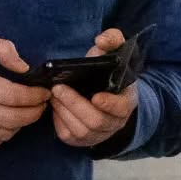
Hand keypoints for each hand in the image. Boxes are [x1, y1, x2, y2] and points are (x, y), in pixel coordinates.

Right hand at [0, 34, 50, 147]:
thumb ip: (0, 49)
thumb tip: (23, 67)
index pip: (14, 96)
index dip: (35, 96)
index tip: (45, 92)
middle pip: (13, 119)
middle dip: (35, 112)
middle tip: (43, 103)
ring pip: (3, 133)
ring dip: (21, 125)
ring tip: (27, 111)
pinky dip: (4, 135)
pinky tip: (8, 122)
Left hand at [51, 28, 139, 147]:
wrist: (103, 90)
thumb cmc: (108, 71)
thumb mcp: (114, 53)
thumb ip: (112, 40)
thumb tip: (101, 39)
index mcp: (126, 101)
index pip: (121, 108)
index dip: (110, 104)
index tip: (96, 96)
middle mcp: (115, 122)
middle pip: (95, 120)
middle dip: (74, 104)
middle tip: (58, 88)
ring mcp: (98, 134)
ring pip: (80, 130)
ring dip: (64, 111)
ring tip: (53, 95)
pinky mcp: (81, 140)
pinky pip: (68, 135)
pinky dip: (58, 121)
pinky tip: (55, 106)